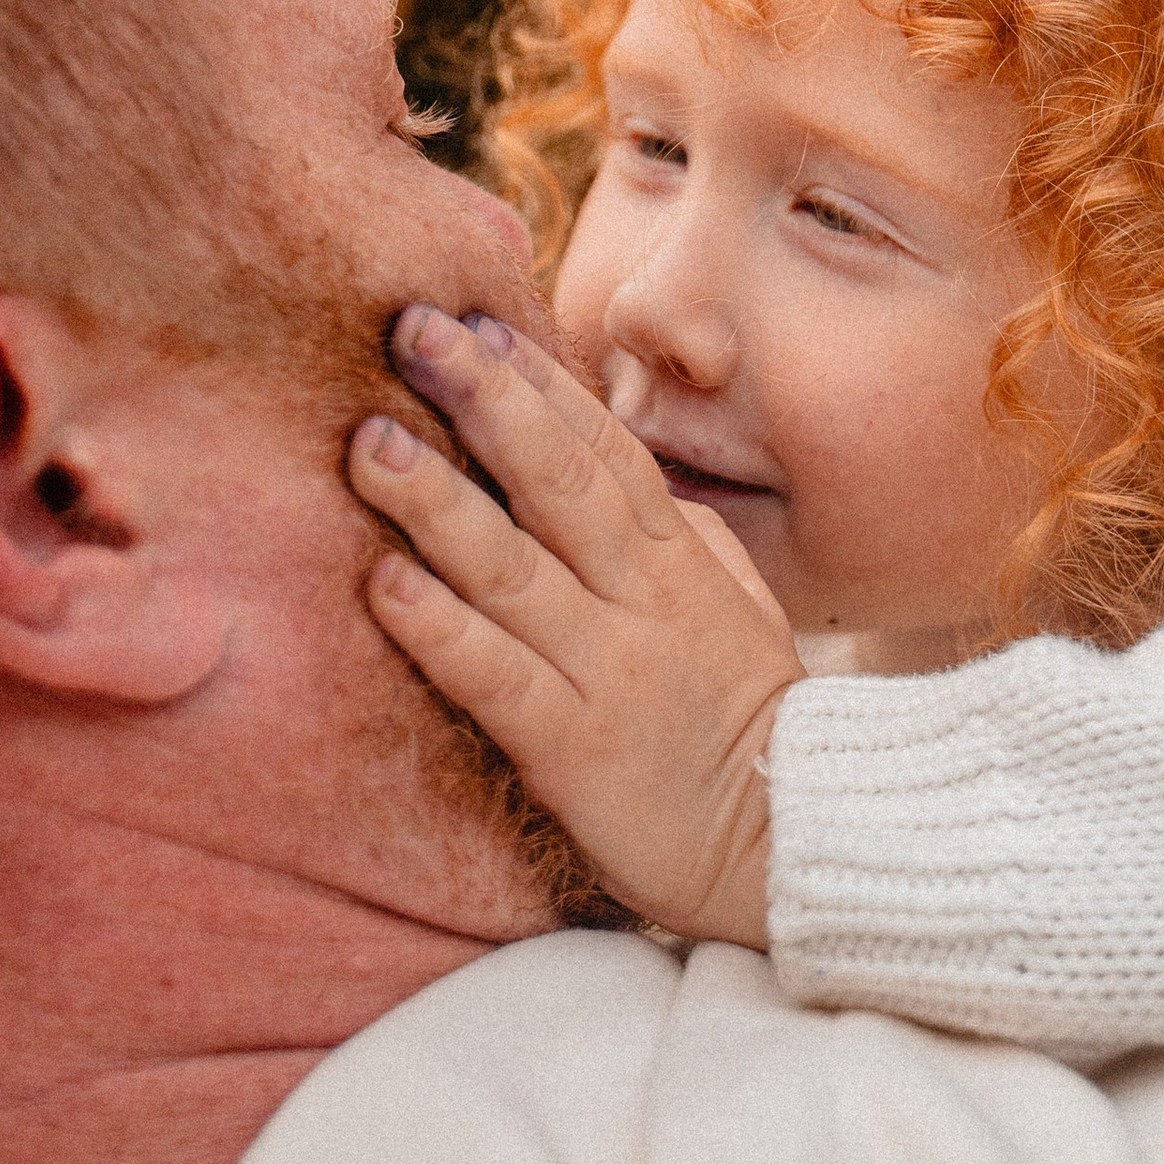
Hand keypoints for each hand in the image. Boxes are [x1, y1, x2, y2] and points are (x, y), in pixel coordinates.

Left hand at [347, 304, 801, 945]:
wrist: (794, 843)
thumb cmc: (750, 724)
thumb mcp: (734, 607)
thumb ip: (682, 537)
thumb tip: (629, 473)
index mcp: (676, 560)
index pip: (602, 448)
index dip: (538, 381)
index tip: (476, 319)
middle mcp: (638, 598)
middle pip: (555, 479)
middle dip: (482, 397)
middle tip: (410, 330)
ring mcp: (605, 668)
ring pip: (512, 567)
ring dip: (437, 499)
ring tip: (369, 441)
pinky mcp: (572, 747)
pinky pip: (498, 678)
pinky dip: (442, 629)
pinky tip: (386, 584)